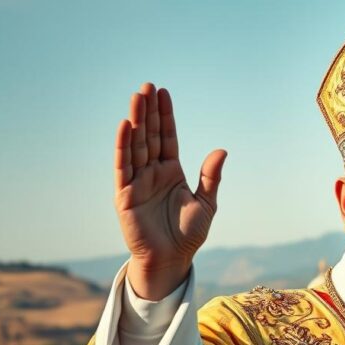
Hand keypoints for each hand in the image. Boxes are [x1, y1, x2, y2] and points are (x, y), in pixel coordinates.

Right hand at [114, 83, 226, 299]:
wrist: (172, 258)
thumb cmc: (188, 234)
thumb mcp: (206, 203)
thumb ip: (211, 177)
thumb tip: (221, 151)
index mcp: (172, 171)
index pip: (167, 137)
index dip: (165, 116)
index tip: (164, 93)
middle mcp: (152, 172)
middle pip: (149, 136)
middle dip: (148, 111)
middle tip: (147, 86)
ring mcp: (137, 181)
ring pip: (136, 146)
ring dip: (135, 122)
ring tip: (136, 98)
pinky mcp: (125, 194)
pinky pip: (123, 166)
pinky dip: (123, 147)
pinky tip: (124, 127)